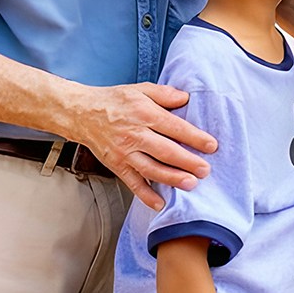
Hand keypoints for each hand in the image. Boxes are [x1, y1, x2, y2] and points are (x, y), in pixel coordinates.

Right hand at [69, 83, 217, 210]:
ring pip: (151, 169)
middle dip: (187, 162)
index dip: (194, 137)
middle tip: (205, 170)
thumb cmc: (115, 101)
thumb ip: (165, 94)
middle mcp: (135, 135)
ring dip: (171, 179)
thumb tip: (186, 98)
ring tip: (190, 185)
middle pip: (165, 151)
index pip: (175, 127)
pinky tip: (159, 203)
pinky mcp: (116, 165)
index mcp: (145, 114)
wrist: (81, 113)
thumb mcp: (141, 89)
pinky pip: (132, 182)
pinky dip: (145, 194)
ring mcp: (124, 153)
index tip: (212, 145)